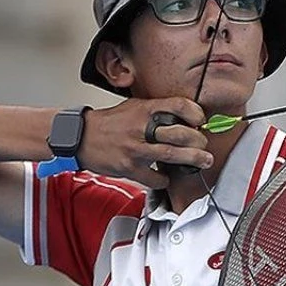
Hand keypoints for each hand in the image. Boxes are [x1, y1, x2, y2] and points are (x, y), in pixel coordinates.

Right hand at [77, 97, 213, 187]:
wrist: (80, 137)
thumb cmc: (110, 123)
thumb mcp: (134, 107)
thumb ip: (157, 110)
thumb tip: (185, 118)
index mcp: (145, 109)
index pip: (178, 105)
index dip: (195, 113)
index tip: (201, 120)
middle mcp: (141, 127)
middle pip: (181, 133)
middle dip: (199, 141)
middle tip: (204, 146)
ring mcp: (135, 148)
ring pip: (172, 155)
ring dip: (193, 159)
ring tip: (204, 161)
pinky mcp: (129, 167)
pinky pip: (155, 178)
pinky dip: (165, 180)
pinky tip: (167, 177)